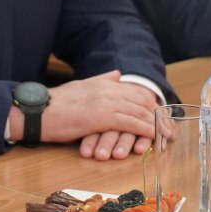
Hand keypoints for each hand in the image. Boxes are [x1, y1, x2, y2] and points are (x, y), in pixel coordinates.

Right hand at [37, 71, 161, 159]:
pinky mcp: (103, 117)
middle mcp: (108, 89)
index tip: (162, 116)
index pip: (135, 92)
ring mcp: (106, 102)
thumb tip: (117, 74)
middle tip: (170, 128)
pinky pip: (131, 123)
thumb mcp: (81, 86)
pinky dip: (145, 130)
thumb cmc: (56, 104)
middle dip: (159, 115)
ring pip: (140, 112)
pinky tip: (153, 138)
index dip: (151, 104)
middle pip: (143, 101)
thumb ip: (101, 80)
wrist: (39, 111)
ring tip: (167, 135)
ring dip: (156, 125)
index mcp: (104, 83)